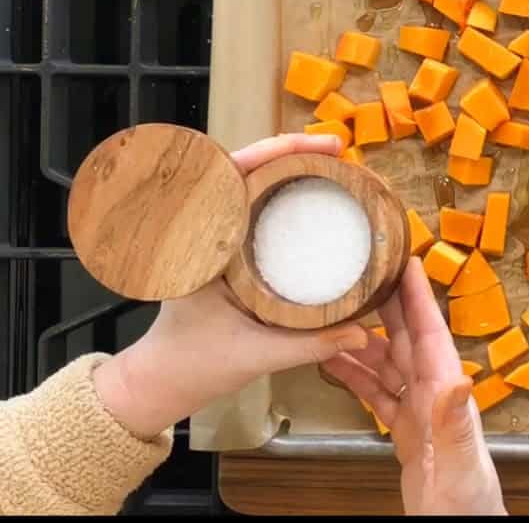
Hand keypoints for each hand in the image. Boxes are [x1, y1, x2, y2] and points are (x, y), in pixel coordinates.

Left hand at [94, 133, 370, 439]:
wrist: (163, 381)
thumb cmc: (194, 365)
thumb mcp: (257, 355)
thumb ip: (312, 344)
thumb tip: (363, 331)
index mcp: (202, 241)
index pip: (235, 172)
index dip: (281, 150)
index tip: (326, 149)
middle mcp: (206, 229)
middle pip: (248, 169)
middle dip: (293, 151)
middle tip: (340, 152)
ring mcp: (214, 236)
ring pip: (250, 185)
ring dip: (288, 168)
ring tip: (332, 165)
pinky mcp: (225, 248)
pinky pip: (252, 207)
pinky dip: (281, 192)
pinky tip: (311, 195)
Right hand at [320, 260, 506, 515]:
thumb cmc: (468, 503)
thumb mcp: (460, 464)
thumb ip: (456, 425)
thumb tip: (457, 381)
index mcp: (448, 394)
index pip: (431, 335)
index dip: (418, 299)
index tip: (407, 263)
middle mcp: (435, 396)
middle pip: (407, 340)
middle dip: (389, 304)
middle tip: (366, 271)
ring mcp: (420, 413)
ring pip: (388, 364)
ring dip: (364, 339)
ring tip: (338, 313)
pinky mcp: (406, 432)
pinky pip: (379, 394)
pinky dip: (359, 377)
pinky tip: (337, 363)